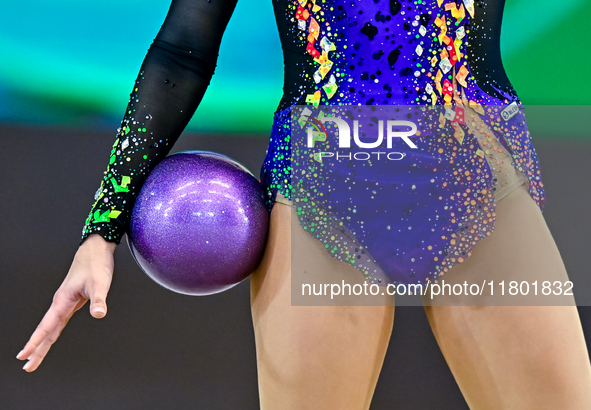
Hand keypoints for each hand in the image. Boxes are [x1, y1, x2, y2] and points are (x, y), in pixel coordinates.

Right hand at [16, 234, 116, 371]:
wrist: (95, 250)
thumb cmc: (96, 264)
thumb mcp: (100, 283)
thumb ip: (99, 300)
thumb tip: (99, 314)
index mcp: (63, 300)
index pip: (47, 326)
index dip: (36, 342)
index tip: (25, 355)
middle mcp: (61, 303)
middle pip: (46, 330)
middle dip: (37, 349)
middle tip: (27, 366)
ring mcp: (65, 302)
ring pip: (52, 327)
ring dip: (43, 342)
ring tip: (35, 357)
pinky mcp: (72, 301)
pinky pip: (59, 321)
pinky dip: (53, 332)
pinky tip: (51, 338)